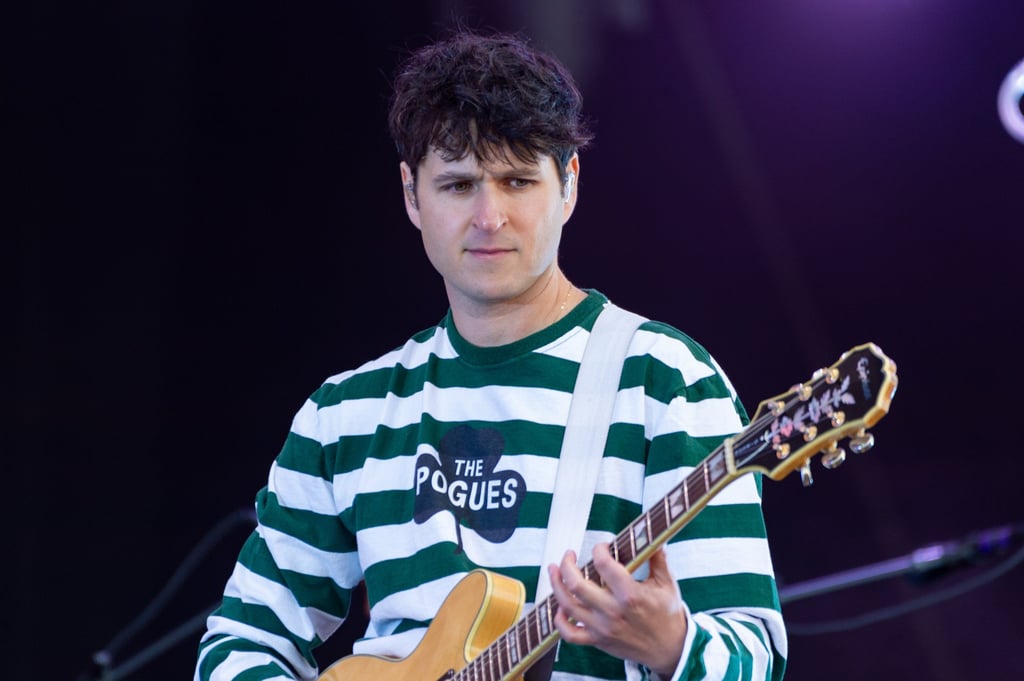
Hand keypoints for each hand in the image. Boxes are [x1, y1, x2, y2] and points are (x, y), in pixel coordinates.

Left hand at [547, 544, 686, 677]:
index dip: (598, 550)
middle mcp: (613, 612)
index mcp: (630, 594)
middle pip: (576, 584)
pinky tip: (558, 607)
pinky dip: (559, 621)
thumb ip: (658, 559)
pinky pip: (570, 634)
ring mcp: (603, 628)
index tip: (601, 547)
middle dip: (567, 564)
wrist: (671, 650)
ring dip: (556, 585)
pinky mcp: (598, 641)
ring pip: (568, 606)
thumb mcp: (667, 584)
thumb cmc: (668, 615)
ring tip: (554, 570)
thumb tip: (651, 538)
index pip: (604, 564)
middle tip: (568, 554)